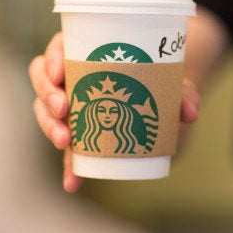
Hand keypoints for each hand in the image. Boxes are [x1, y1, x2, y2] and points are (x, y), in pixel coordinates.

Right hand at [29, 32, 200, 192]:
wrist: (164, 112)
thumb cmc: (163, 86)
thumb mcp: (174, 86)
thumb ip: (185, 94)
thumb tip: (188, 111)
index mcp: (88, 55)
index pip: (58, 49)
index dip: (51, 59)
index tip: (59, 73)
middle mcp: (73, 80)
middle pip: (43, 81)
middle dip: (47, 96)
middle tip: (64, 110)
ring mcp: (72, 110)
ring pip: (46, 114)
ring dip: (49, 128)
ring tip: (64, 142)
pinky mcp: (79, 137)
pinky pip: (67, 152)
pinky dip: (69, 168)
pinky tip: (73, 183)